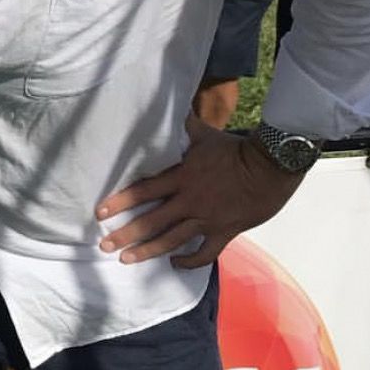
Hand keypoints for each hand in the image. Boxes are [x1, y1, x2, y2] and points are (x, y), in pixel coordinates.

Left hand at [96, 116, 304, 268]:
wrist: (270, 167)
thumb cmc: (235, 148)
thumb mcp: (203, 134)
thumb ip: (182, 125)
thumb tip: (168, 106)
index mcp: (181, 177)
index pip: (144, 191)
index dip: (121, 201)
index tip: (100, 212)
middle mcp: (190, 201)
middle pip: (152, 221)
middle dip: (126, 234)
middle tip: (104, 245)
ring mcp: (207, 219)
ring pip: (172, 240)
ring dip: (148, 251)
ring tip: (127, 260)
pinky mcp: (225, 232)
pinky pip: (204, 253)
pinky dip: (189, 261)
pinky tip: (175, 263)